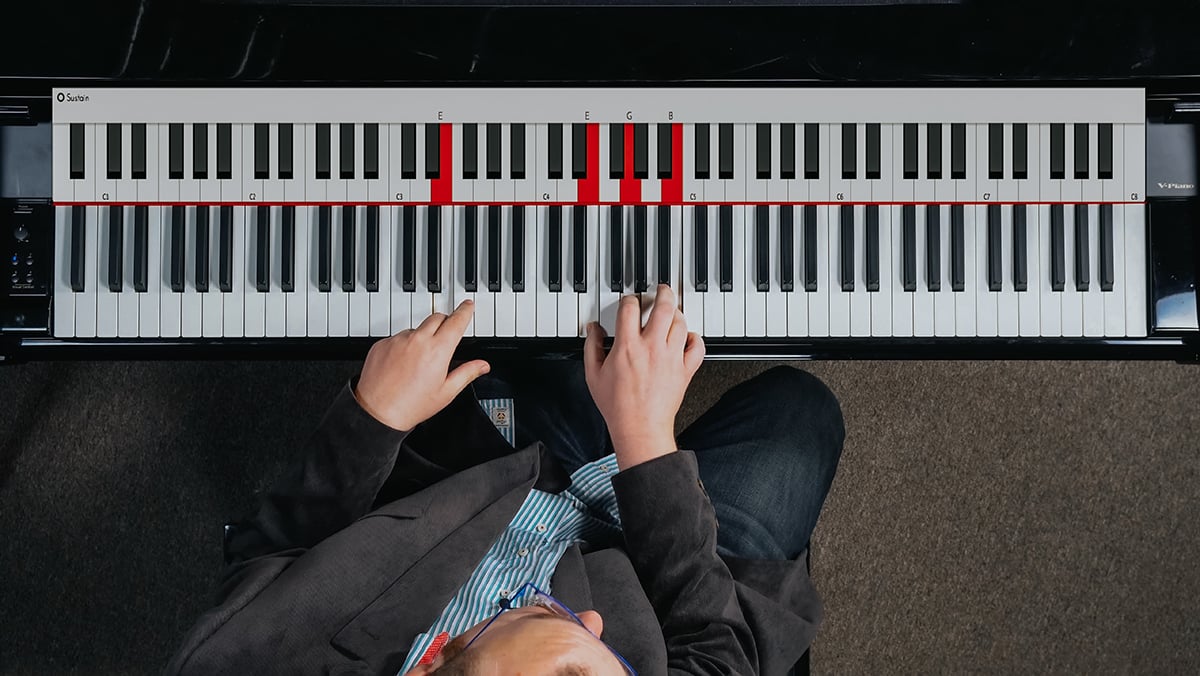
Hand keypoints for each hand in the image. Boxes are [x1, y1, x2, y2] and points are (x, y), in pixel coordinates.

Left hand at [353, 301, 489, 430]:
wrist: (377, 412)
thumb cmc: (411, 406)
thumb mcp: (446, 392)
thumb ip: (467, 373)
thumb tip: (482, 365)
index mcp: (437, 350)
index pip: (456, 321)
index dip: (465, 311)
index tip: (468, 306)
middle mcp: (417, 340)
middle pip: (437, 318)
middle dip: (445, 323)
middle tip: (445, 338)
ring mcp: (397, 340)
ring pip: (416, 328)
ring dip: (423, 336)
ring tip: (420, 361)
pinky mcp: (382, 344)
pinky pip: (398, 337)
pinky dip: (404, 345)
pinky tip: (403, 364)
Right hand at [584, 285, 704, 469]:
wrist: (640, 429)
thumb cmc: (617, 406)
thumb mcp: (593, 375)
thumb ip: (591, 347)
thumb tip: (593, 329)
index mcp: (627, 346)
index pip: (630, 308)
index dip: (629, 300)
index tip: (628, 303)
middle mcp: (651, 347)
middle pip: (664, 307)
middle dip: (663, 293)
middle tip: (661, 290)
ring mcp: (671, 358)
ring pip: (681, 323)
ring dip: (677, 313)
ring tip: (671, 313)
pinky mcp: (685, 370)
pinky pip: (698, 347)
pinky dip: (695, 338)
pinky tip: (687, 337)